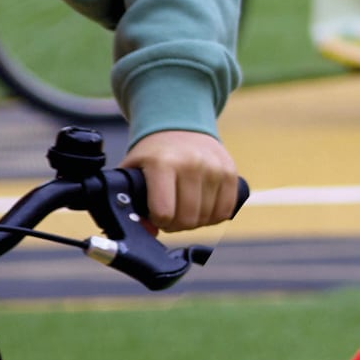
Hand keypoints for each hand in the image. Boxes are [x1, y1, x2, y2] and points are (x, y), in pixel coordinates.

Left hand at [125, 128, 246, 231]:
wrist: (181, 127)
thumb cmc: (153, 155)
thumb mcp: (132, 172)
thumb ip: (130, 203)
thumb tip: (148, 232)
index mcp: (162, 163)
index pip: (164, 212)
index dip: (158, 221)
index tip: (156, 214)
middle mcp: (191, 164)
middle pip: (187, 219)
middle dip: (176, 224)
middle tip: (170, 215)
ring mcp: (214, 168)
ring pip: (207, 217)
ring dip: (195, 221)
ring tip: (185, 209)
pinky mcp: (230, 172)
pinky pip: (225, 210)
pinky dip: (214, 216)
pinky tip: (202, 208)